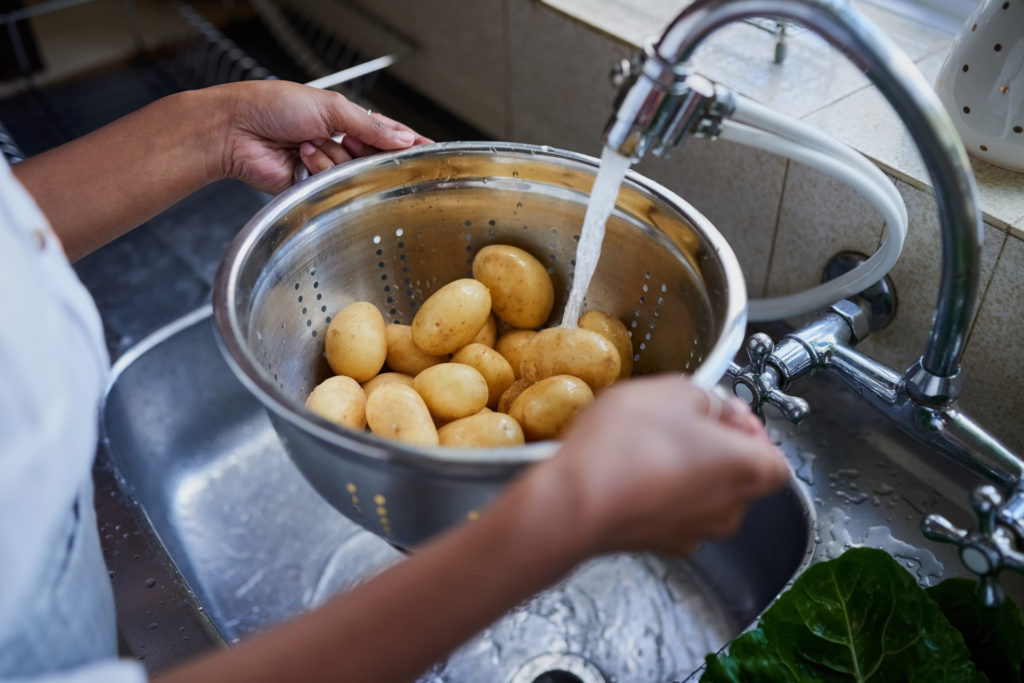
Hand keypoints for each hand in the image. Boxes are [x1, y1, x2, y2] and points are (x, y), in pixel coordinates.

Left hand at [213, 80, 430, 193]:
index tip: (429, 151)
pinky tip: (301, 157)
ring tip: (307, 143)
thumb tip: (401, 139)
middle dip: (363, 151)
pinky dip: (317, 169)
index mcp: (344, 118)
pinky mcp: (311, 186)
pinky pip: (330, 184)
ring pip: (351, 172)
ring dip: (331, 157)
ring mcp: (325, 165)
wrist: (237, 129)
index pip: (386, 132)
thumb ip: (370, 126)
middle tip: (348, 142)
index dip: (407, 142)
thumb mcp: (330, 107)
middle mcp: (337, 143)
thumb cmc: (273, 106)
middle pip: (372, 157)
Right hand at [536, 374, 788, 556]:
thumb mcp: (672, 392)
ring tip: (648, 444)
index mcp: (747, 469)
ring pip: (704, 496)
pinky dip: (660, 492)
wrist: (573, 502)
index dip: (752, 431)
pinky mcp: (659, 544)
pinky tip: (630, 470)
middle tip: (681, 422)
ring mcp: (693, 532)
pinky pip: (672, 511)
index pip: (776, 457)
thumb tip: (715, 408)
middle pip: (740, 477)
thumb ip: (708, 398)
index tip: (723, 411)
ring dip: (686, 471)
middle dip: (717, 448)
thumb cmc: (626, 447)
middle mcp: (729, 509)